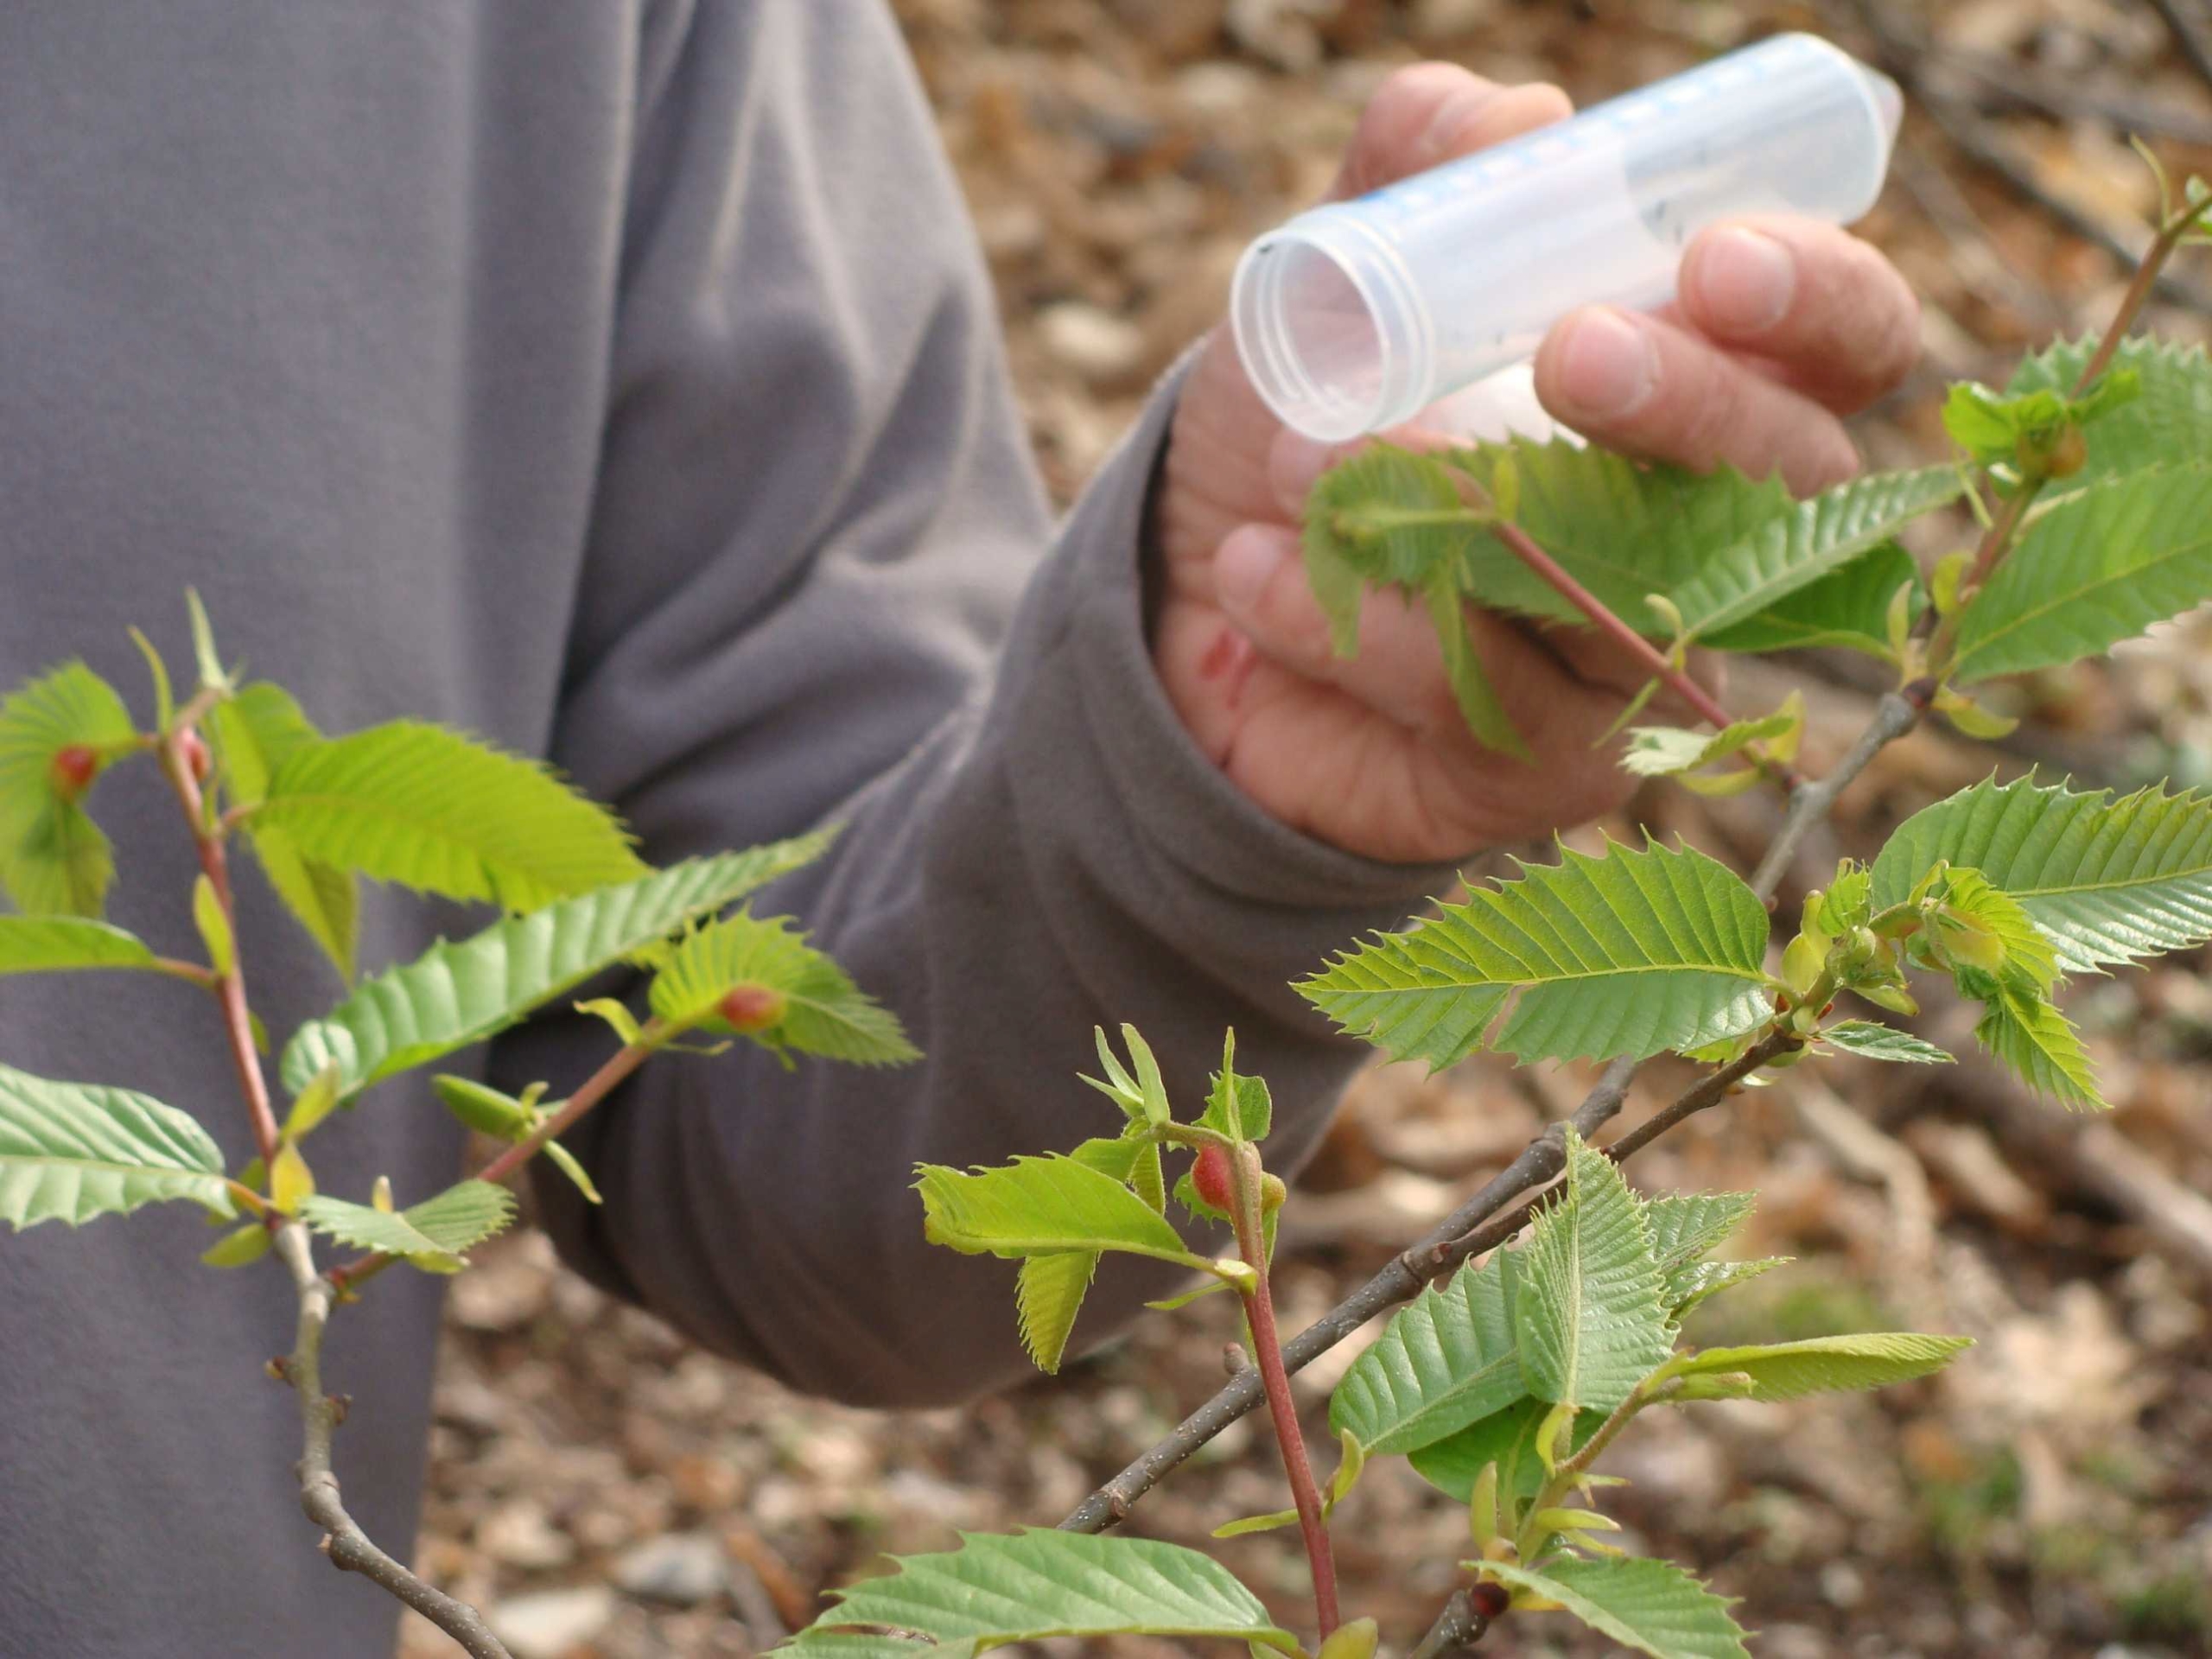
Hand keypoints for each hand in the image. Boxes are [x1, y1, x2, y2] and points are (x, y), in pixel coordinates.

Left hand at [1153, 64, 1919, 864]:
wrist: (1192, 597)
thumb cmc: (1308, 424)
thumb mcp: (1341, 289)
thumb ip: (1414, 186)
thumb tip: (1508, 111)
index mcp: (1705, 387)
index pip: (1846, 342)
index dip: (1818, 298)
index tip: (1712, 259)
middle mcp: (1707, 534)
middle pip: (1792, 478)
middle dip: (1692, 407)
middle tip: (1572, 354)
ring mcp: (1635, 663)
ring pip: (1630, 599)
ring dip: (1462, 512)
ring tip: (1300, 457)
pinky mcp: (1540, 766)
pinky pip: (1477, 690)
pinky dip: (1352, 618)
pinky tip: (1252, 565)